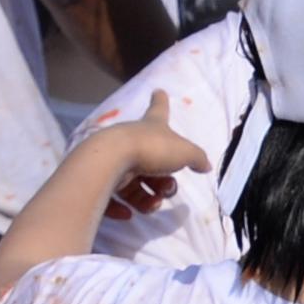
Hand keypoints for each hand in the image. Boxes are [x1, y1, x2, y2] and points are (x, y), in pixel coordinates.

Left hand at [84, 92, 208, 219]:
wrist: (110, 160)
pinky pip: (112, 198)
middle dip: (163, 182)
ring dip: (146, 200)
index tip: (159, 91)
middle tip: (166, 188)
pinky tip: (128, 213)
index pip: (159, 110)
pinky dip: (122, 208)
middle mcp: (130, 140)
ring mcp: (113, 159)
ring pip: (133, 185)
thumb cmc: (151, 149)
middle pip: (150, 163)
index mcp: (151, 127)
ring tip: (152, 204)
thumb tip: (205, 166)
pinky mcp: (98, 179)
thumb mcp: (184, 151)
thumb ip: (197, 158)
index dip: (161, 102)